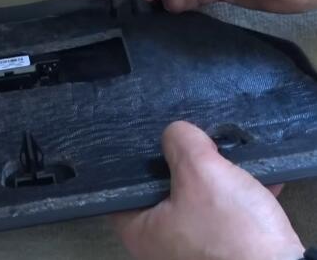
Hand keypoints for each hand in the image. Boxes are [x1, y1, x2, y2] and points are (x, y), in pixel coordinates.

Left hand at [112, 121, 303, 259]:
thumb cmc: (231, 232)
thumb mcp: (201, 172)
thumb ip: (181, 143)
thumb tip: (177, 132)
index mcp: (138, 229)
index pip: (123, 185)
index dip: (138, 158)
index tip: (154, 137)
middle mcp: (159, 243)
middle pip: (162, 188)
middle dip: (185, 163)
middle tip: (196, 142)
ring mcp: (191, 249)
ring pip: (198, 199)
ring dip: (217, 178)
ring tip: (229, 156)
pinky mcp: (223, 251)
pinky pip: (225, 214)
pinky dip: (239, 196)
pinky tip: (256, 178)